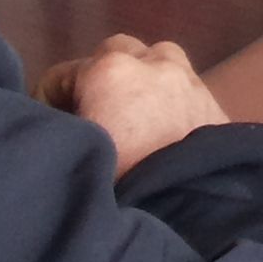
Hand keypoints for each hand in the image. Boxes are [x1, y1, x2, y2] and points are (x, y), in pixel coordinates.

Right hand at [36, 34, 226, 178]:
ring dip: (140, 80)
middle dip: (98, 80)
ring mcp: (189, 78)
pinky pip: (184, 86)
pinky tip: (163, 132)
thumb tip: (55, 128)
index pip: (59, 75)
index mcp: (109, 72)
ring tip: (132, 119)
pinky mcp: (214, 101)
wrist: (191, 207)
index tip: (55, 132)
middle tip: (93, 118)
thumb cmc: (120, 185)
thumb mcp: (72, 158)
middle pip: (113, 54)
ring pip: (157, 60)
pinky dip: (169, 98)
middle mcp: (152, 63)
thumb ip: (58, 132)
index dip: (48, 105)